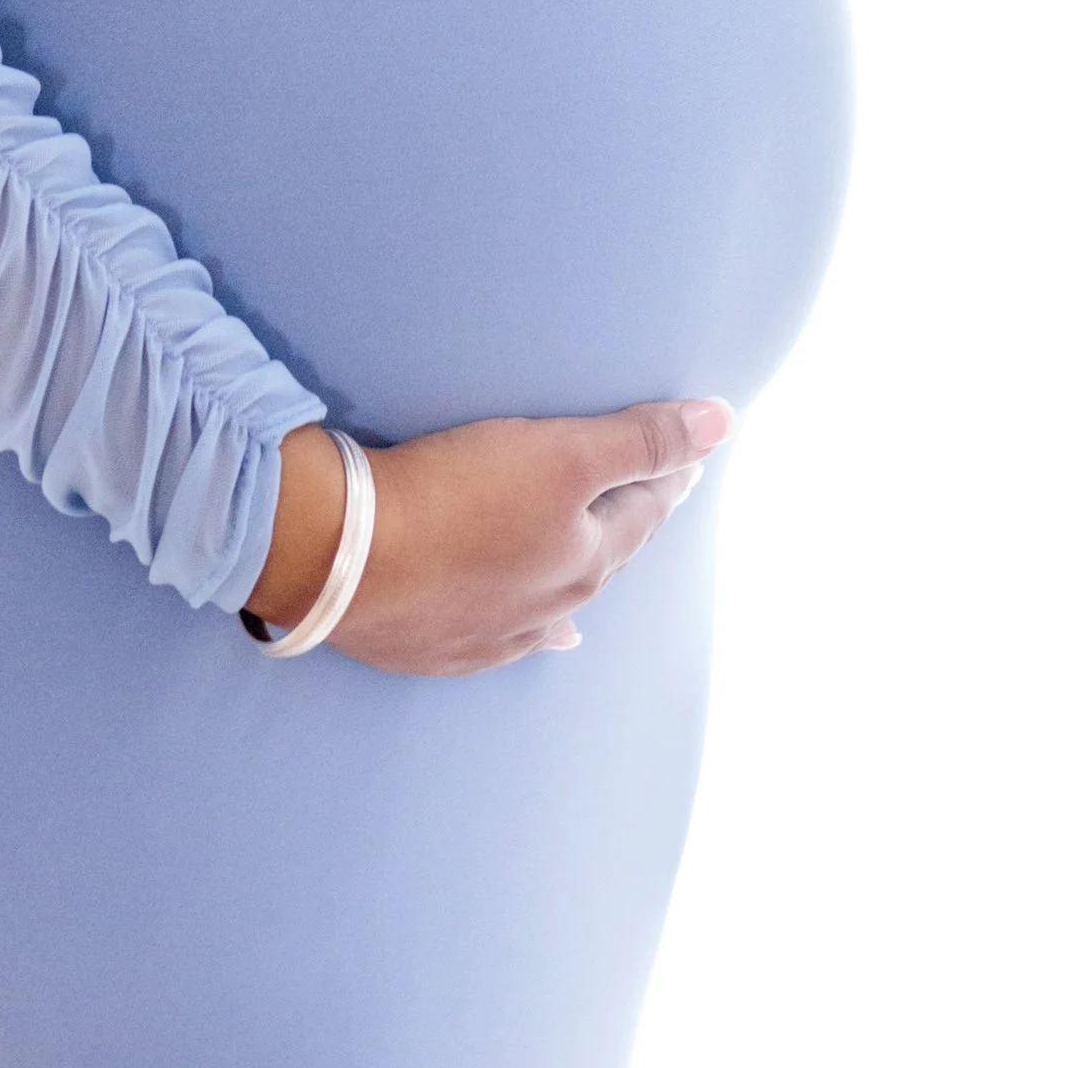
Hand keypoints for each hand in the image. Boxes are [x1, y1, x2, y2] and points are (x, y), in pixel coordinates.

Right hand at [247, 401, 733, 675]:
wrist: (343, 558)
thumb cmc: (454, 496)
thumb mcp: (560, 454)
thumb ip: (641, 439)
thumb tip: (724, 423)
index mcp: (583, 559)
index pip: (642, 509)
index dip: (667, 475)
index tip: (688, 458)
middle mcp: (550, 604)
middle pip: (604, 554)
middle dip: (631, 520)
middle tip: (651, 493)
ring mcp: (494, 632)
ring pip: (559, 600)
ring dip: (583, 575)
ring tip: (602, 562)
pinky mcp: (440, 644)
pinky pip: (506, 637)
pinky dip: (536, 628)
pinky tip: (552, 635)